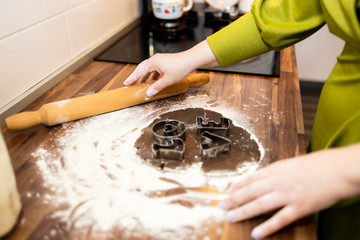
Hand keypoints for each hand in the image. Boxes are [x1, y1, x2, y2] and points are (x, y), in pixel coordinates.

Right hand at [123, 40, 218, 96]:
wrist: (191, 60)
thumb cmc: (180, 68)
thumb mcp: (167, 81)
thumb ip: (156, 87)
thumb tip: (148, 93)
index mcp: (153, 62)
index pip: (139, 71)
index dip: (132, 78)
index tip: (125, 84)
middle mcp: (154, 60)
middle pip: (142, 69)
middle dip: (136, 77)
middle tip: (130, 84)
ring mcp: (159, 60)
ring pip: (148, 69)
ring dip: (144, 77)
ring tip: (141, 85)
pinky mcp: (164, 62)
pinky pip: (154, 70)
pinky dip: (152, 76)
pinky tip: (153, 82)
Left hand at [218, 143, 359, 238]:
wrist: (336, 169)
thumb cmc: (317, 164)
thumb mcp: (292, 163)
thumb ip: (277, 171)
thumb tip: (264, 176)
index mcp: (276, 169)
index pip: (250, 178)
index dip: (237, 185)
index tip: (226, 191)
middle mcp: (277, 182)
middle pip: (250, 192)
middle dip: (233, 199)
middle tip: (220, 206)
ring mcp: (287, 195)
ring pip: (259, 205)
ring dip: (242, 212)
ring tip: (230, 217)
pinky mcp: (299, 207)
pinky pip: (279, 219)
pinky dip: (267, 227)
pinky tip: (256, 234)